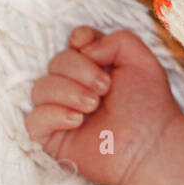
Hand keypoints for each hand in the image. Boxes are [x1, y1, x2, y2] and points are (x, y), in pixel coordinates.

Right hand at [25, 26, 182, 184]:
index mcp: (96, 67)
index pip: (73, 42)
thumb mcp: (142, 61)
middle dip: (80, 71)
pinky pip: (33, 119)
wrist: (151, 145)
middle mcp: (75, 86)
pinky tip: (77, 121)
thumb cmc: (149, 106)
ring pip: (40, 88)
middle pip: (56, 61)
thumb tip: (81, 46)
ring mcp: (60, 111)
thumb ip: (117, 39)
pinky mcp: (51, 136)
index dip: (79, 40)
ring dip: (68, 93)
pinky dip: (53, 115)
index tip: (92, 51)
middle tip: (105, 89)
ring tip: (93, 106)